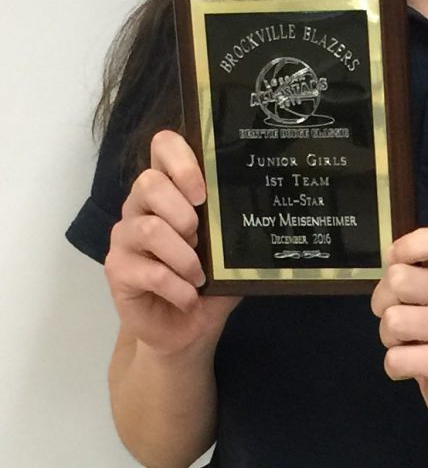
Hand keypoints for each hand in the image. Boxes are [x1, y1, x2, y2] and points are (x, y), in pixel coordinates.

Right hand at [104, 129, 239, 355]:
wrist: (185, 329)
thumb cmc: (209, 279)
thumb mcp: (228, 248)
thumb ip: (233, 224)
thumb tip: (264, 204)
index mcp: (169, 188)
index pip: (163, 145)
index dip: (181, 159)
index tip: (203, 191)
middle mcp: (141, 205)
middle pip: (149, 182)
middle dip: (183, 211)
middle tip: (200, 237)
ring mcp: (125, 235)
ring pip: (150, 228)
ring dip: (184, 255)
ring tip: (198, 274)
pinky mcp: (116, 269)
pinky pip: (148, 271)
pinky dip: (177, 287)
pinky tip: (189, 296)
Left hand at [371, 225, 427, 428]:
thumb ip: (409, 268)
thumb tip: (392, 256)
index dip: (412, 245)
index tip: (402, 263)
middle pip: (398, 278)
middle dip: (383, 301)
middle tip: (401, 315)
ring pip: (393, 320)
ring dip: (389, 337)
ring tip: (409, 343)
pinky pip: (395, 360)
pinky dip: (395, 367)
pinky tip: (415, 366)